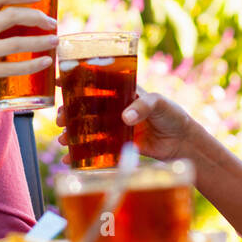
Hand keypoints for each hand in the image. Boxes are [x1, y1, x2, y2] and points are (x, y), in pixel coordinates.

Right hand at [55, 88, 195, 162]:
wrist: (182, 142)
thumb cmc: (172, 115)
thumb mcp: (159, 103)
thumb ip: (143, 107)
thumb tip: (125, 117)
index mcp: (122, 92)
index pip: (96, 83)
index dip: (76, 82)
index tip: (59, 82)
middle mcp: (114, 109)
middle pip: (84, 108)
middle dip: (68, 113)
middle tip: (59, 119)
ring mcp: (114, 128)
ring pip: (86, 129)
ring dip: (71, 134)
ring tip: (62, 140)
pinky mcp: (116, 146)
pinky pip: (96, 149)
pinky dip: (82, 155)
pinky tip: (70, 160)